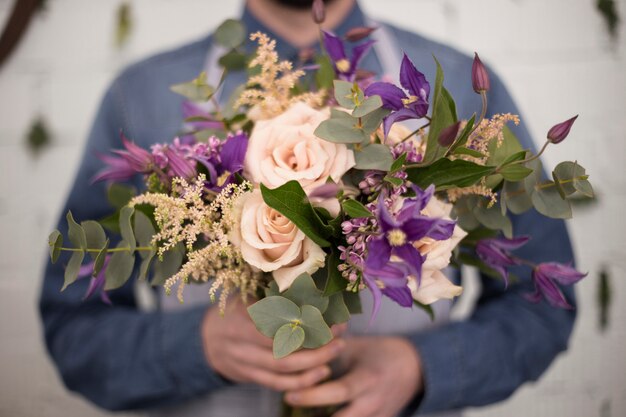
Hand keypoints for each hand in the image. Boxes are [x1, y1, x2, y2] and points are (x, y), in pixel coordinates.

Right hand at [201, 298, 346, 391]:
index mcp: (241, 315)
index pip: (277, 320)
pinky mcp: (249, 377)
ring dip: (313, 363)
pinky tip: (321, 373)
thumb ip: (270, 292)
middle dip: (315, 344)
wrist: (206, 339)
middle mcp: (241, 341)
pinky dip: (301, 381)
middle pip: (282, 347)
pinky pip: (277, 383)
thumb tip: (310, 281)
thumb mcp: (246, 293)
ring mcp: (244, 361)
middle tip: (339, 336)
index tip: (330, 315)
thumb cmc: (236, 309)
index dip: (305, 320)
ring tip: (336, 352)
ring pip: (282, 368)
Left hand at [284, 336, 423, 416]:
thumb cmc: (379, 352)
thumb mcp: (355, 348)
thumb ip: (328, 352)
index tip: (289, 395)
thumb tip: (295, 352)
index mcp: (368, 378)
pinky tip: (320, 416)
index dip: (313, 395)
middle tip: (291, 405)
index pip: (339, 391)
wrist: (415, 366)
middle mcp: (374, 402)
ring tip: (304, 414)